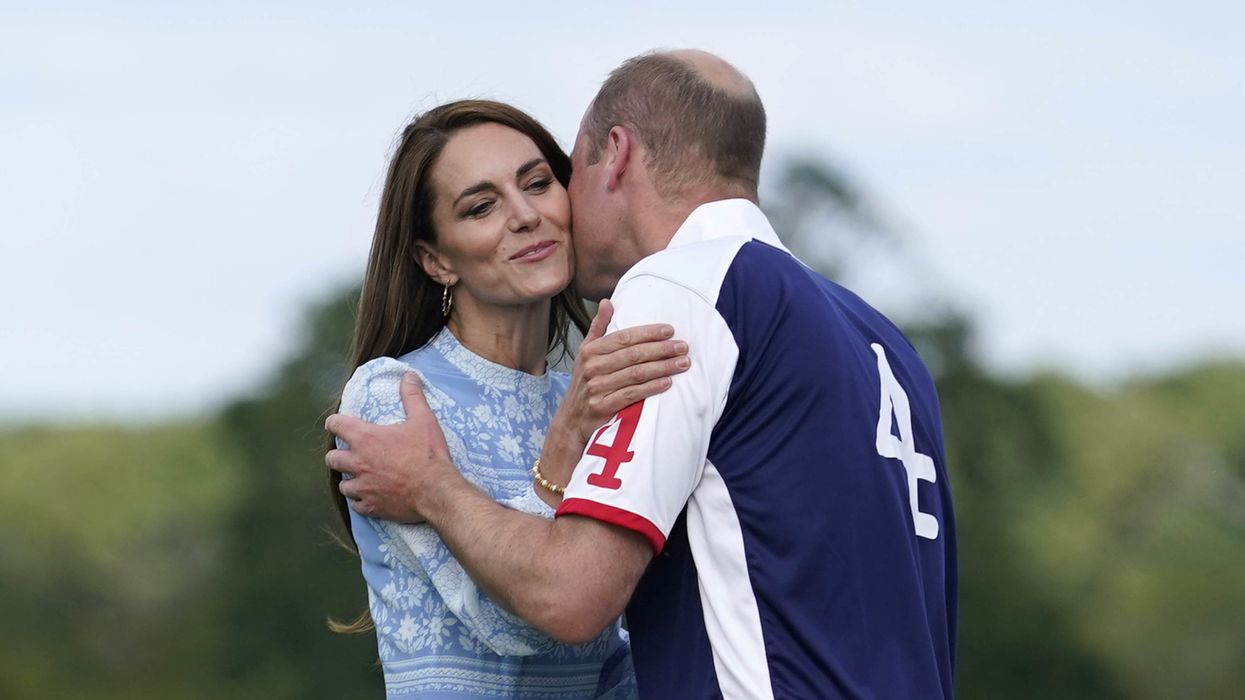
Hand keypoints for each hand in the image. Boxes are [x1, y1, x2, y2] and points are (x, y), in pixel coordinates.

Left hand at [325, 373, 458, 521]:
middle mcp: (358, 463)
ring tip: (358, 477)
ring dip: (349, 479)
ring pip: (342, 484)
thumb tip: (409, 375)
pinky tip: (368, 497)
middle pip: (332, 459)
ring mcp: (363, 487)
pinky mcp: (371, 506)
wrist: (436, 491)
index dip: (335, 422)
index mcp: (366, 439)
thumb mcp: (423, 419)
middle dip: (337, 455)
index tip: (337, 424)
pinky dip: (360, 500)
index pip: (336, 425)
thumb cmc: (428, 454)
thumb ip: (412, 396)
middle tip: (348, 454)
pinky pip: (356, 505)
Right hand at [558, 299, 689, 445]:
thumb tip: (607, 302)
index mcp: (590, 351)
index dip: (648, 333)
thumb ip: (598, 327)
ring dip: (662, 367)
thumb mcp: (586, 353)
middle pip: (633, 355)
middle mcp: (593, 367)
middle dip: (661, 349)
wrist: (572, 418)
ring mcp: (597, 387)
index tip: (670, 330)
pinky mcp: (603, 406)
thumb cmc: (585, 381)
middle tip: (683, 347)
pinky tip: (667, 382)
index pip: (624, 337)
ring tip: (682, 363)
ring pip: (636, 374)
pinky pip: (632, 394)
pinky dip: (651, 388)